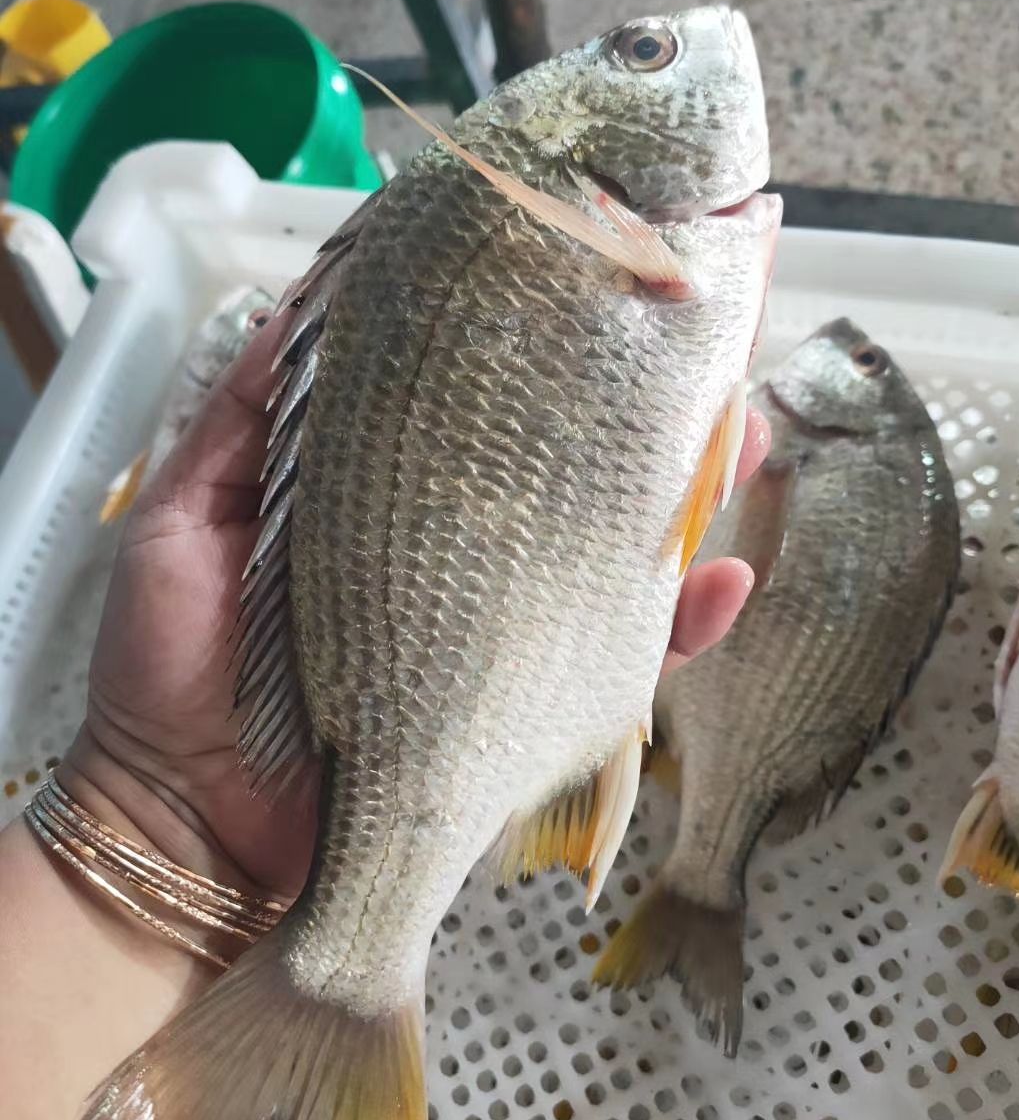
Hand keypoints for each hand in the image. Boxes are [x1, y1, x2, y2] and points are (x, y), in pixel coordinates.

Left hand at [65, 308, 768, 902]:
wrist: (183, 824)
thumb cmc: (170, 668)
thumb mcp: (186, 518)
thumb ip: (245, 422)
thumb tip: (303, 303)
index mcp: (385, 498)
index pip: (475, 414)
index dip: (533, 360)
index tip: (588, 295)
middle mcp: (454, 555)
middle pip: (563, 474)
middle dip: (639, 417)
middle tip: (701, 357)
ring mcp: (493, 631)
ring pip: (611, 556)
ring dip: (687, 502)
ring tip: (746, 443)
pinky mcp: (516, 709)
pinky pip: (621, 669)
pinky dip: (681, 627)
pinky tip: (727, 581)